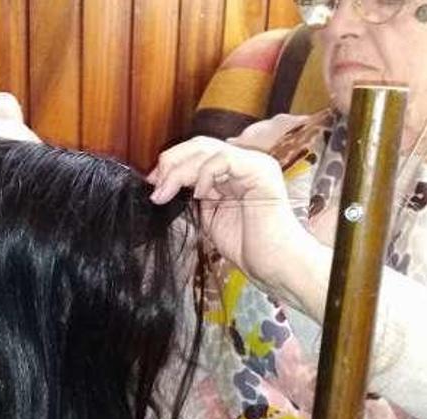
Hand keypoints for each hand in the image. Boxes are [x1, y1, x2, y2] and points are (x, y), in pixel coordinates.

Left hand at [146, 137, 310, 288]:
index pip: (198, 152)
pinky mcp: (260, 170)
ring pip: (207, 149)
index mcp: (233, 172)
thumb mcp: (210, 215)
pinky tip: (199, 194)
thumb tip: (164, 183)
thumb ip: (194, 194)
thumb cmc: (247, 246)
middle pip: (200, 144)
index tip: (153, 183)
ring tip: (166, 193)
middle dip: (171, 162)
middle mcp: (245, 162)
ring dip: (179, 170)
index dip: (171, 162)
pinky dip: (204, 174)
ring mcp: (254, 164)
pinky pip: (223, 159)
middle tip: (157, 186)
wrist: (273, 264)